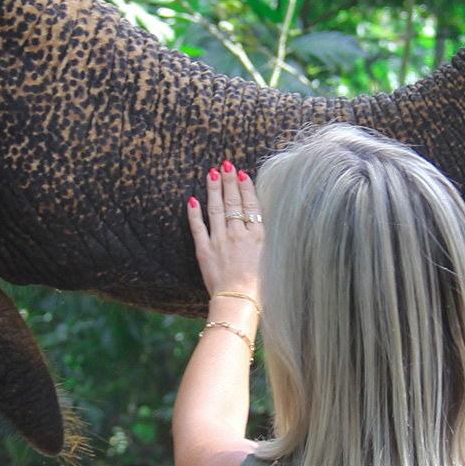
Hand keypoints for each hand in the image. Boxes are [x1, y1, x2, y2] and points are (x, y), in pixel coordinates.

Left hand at [187, 159, 262, 309]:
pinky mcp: (204, 250)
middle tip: (226, 163)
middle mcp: (238, 234)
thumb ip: (266, 242)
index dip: (246, 187)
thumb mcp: (271, 260)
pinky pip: (198, 227)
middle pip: (233, 202)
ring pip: (216, 209)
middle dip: (229, 181)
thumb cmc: (261, 288)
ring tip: (212, 172)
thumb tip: (263, 227)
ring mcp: (220, 240)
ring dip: (214, 189)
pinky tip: (192, 199)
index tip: (242, 173)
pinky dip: (194, 212)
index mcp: (257, 236)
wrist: (240, 301)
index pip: (251, 205)